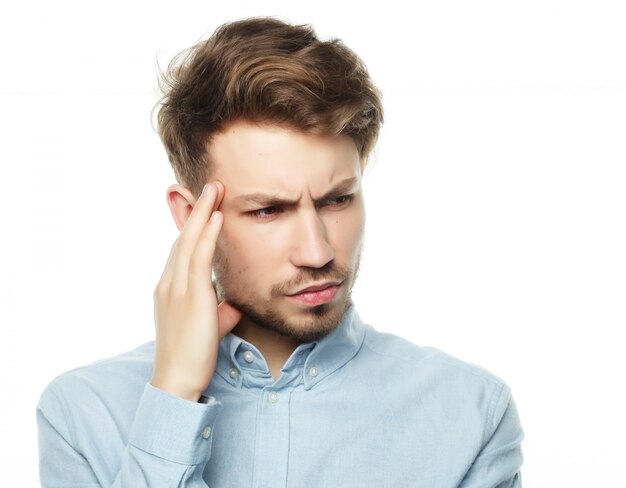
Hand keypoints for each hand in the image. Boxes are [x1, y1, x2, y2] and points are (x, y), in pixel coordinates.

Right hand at [150, 181, 240, 400]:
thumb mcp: (208, 328)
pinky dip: (207, 235)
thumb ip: (219, 313)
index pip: (182, 250)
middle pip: (183, 238)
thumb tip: (233, 307)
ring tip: (215, 189)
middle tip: (211, 186)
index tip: (206, 207)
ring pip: (189, 241)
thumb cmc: (193, 356)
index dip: (194, 226)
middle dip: (197, 210)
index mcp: (170, 289)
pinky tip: (216, 216)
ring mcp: (176, 288)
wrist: (177, 381)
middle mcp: (169, 283)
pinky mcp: (190, 297)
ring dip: (203, 212)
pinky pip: (198, 258)